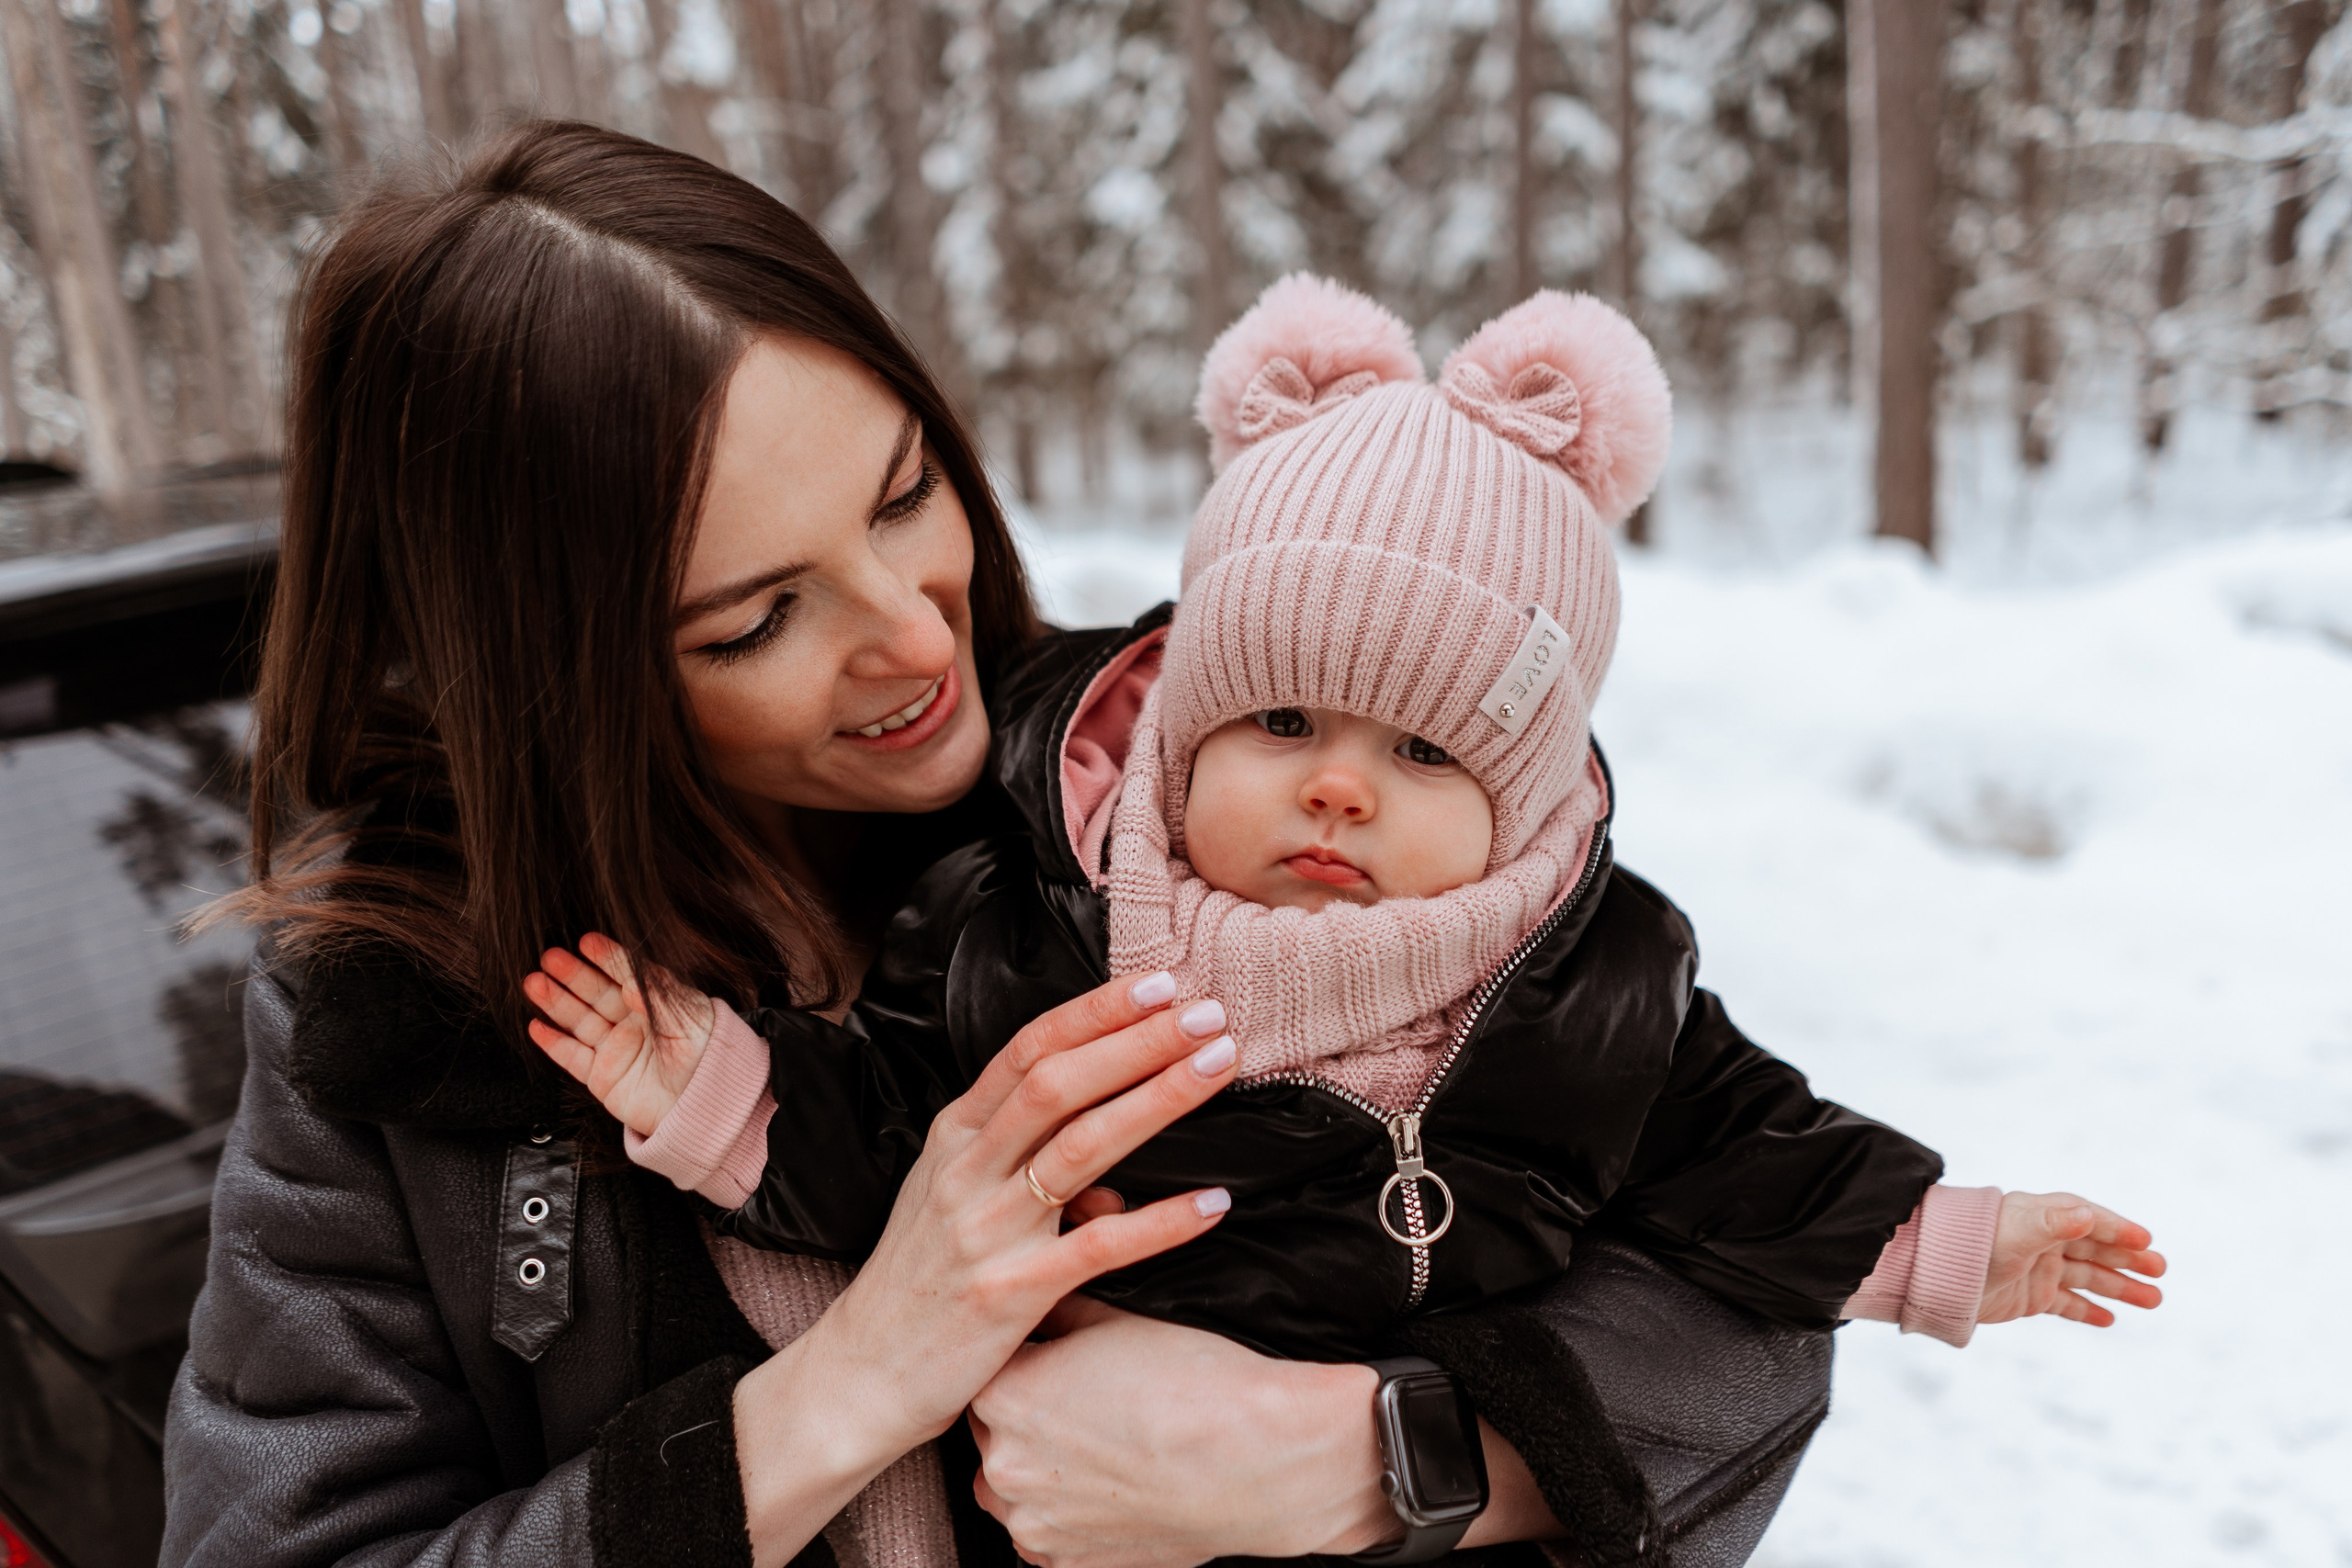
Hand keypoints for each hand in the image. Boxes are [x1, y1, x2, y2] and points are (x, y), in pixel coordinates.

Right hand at [522, 932, 712, 1137]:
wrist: (705, 1107)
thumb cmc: (708, 1060)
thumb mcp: (688, 1021)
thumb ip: (658, 999)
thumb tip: (631, 980)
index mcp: (657, 1005)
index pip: (627, 974)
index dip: (607, 958)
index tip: (587, 941)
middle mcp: (633, 1024)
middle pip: (596, 994)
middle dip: (572, 975)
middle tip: (550, 957)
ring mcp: (616, 1050)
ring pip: (579, 1021)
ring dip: (555, 1002)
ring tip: (533, 982)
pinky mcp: (603, 1077)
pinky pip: (573, 1057)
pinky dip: (554, 1043)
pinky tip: (537, 1026)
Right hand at [731, 974, 1238, 1567]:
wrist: (859, 1377)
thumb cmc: (919, 1284)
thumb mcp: (959, 1206)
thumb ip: (1028, 1175)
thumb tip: (1111, 1183)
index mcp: (954, 1136)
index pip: (1030, 1049)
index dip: (1097, 1011)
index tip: (1160, 983)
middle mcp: (966, 1171)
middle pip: (1060, 1082)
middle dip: (1138, 1039)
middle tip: (1208, 1010)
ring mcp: (985, 1231)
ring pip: (1081, 1147)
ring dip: (1156, 1099)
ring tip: (1217, 1065)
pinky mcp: (1008, 1294)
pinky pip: (1097, 1247)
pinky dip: (1160, 1222)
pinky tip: (1213, 1203)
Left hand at [968, 1297, 1392, 1567]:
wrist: (1258, 1457)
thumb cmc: (1194, 1381)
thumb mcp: (1117, 1319)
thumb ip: (1061, 1312)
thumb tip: (1043, 1302)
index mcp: (1006, 1395)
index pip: (991, 1368)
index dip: (1028, 1358)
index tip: (1062, 1360)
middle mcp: (1004, 1464)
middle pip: (994, 1430)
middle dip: (1029, 1415)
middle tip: (1087, 1403)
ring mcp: (1034, 1521)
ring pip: (1012, 1487)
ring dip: (1040, 1468)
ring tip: (1101, 1447)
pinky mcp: (1066, 1563)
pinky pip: (1042, 1535)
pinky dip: (1064, 1514)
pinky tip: (1109, 1488)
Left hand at [1977, 1190, 2165, 1327]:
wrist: (1937, 1273)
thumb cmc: (1976, 1242)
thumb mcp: (2017, 1231)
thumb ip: (2053, 1223)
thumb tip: (2089, 1215)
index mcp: (2043, 1217)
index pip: (2091, 1221)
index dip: (2119, 1230)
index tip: (2147, 1241)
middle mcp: (2045, 1242)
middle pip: (2096, 1250)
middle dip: (2129, 1260)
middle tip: (2161, 1271)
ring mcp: (2039, 1270)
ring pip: (2089, 1279)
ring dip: (2120, 1288)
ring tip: (2154, 1300)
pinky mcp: (2030, 1297)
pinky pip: (2067, 1304)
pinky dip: (2088, 1310)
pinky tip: (2111, 1320)